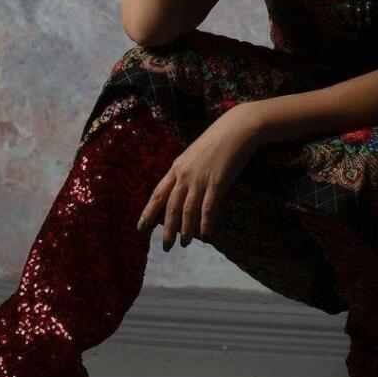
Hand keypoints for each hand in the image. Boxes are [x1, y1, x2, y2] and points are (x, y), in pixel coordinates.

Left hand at [137, 102, 263, 249]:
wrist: (236, 129)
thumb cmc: (217, 140)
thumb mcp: (194, 154)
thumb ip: (186, 171)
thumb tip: (181, 190)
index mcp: (177, 167)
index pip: (158, 193)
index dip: (149, 211)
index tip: (141, 227)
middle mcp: (185, 175)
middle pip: (171, 207)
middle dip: (167, 229)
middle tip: (165, 246)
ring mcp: (200, 179)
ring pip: (188, 211)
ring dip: (185, 230)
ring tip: (184, 243)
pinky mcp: (217, 183)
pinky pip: (208, 209)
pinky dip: (205, 225)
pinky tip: (205, 236)